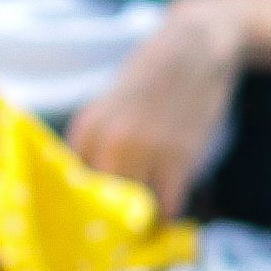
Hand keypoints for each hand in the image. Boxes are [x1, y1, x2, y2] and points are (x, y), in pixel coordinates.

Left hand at [64, 0, 244, 203]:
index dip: (86, 203)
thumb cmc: (154, 74)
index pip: (74, 184)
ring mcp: (143, 152)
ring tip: (147, 215)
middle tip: (123, 223)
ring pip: (134, 208)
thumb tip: (95, 186)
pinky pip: (167, 205)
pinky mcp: (177, 160)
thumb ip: (99, 141)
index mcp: (86, 129)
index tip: (97, 214)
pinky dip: (168, 212)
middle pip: (102, 202)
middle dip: (112, 216)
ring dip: (142, 216)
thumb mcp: (111, 105)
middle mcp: (108, 143)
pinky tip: (169, 206)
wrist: (196, 47)